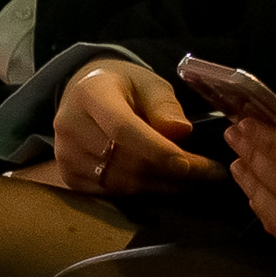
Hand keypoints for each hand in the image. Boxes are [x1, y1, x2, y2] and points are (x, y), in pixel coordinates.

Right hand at [51, 56, 219, 197]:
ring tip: (198, 183)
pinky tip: (169, 187)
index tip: (190, 164)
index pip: (122, 128)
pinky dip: (144, 193)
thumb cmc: (124, 87)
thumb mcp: (149, 82)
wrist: (85, 95)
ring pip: (121, 183)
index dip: (157, 149)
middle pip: (125, 161)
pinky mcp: (68, 177)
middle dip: (172, 172)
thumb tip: (179, 132)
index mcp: (90, 93)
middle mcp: (70, 125)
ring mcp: (65, 155)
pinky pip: (111, 193)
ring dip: (163, 187)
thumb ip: (164, 104)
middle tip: (210, 175)